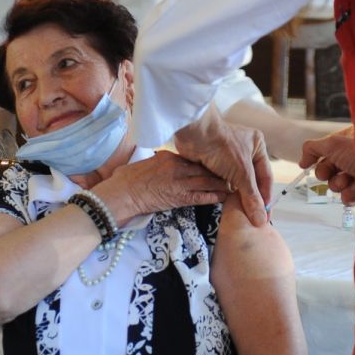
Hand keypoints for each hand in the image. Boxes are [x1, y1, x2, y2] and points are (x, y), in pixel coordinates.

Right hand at [93, 150, 227, 220]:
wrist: (121, 194)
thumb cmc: (126, 180)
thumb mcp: (144, 164)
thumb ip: (156, 163)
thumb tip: (159, 162)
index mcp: (168, 157)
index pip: (191, 159)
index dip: (205, 163)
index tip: (215, 165)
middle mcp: (176, 166)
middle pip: (202, 168)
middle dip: (217, 172)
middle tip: (230, 175)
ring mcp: (179, 181)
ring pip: (205, 181)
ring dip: (220, 184)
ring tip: (232, 186)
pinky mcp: (178, 197)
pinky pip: (200, 196)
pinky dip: (213, 196)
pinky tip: (223, 197)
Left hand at [173, 109, 272, 226]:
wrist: (194, 134)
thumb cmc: (222, 146)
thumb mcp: (242, 172)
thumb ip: (251, 197)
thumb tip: (261, 219)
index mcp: (258, 146)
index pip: (265, 177)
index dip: (266, 197)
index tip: (265, 216)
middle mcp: (245, 150)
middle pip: (252, 181)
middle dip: (251, 199)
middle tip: (253, 219)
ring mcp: (229, 157)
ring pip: (237, 182)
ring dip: (238, 197)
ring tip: (241, 216)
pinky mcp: (215, 162)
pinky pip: (223, 181)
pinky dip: (225, 192)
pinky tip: (227, 206)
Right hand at [300, 126, 354, 205]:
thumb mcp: (332, 143)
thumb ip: (312, 148)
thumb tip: (302, 162)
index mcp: (346, 143)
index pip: (324, 153)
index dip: (315, 159)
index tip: (306, 164)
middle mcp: (352, 158)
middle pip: (327, 170)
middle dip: (327, 173)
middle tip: (333, 171)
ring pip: (336, 185)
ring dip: (339, 184)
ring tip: (349, 179)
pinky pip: (346, 197)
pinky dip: (348, 195)